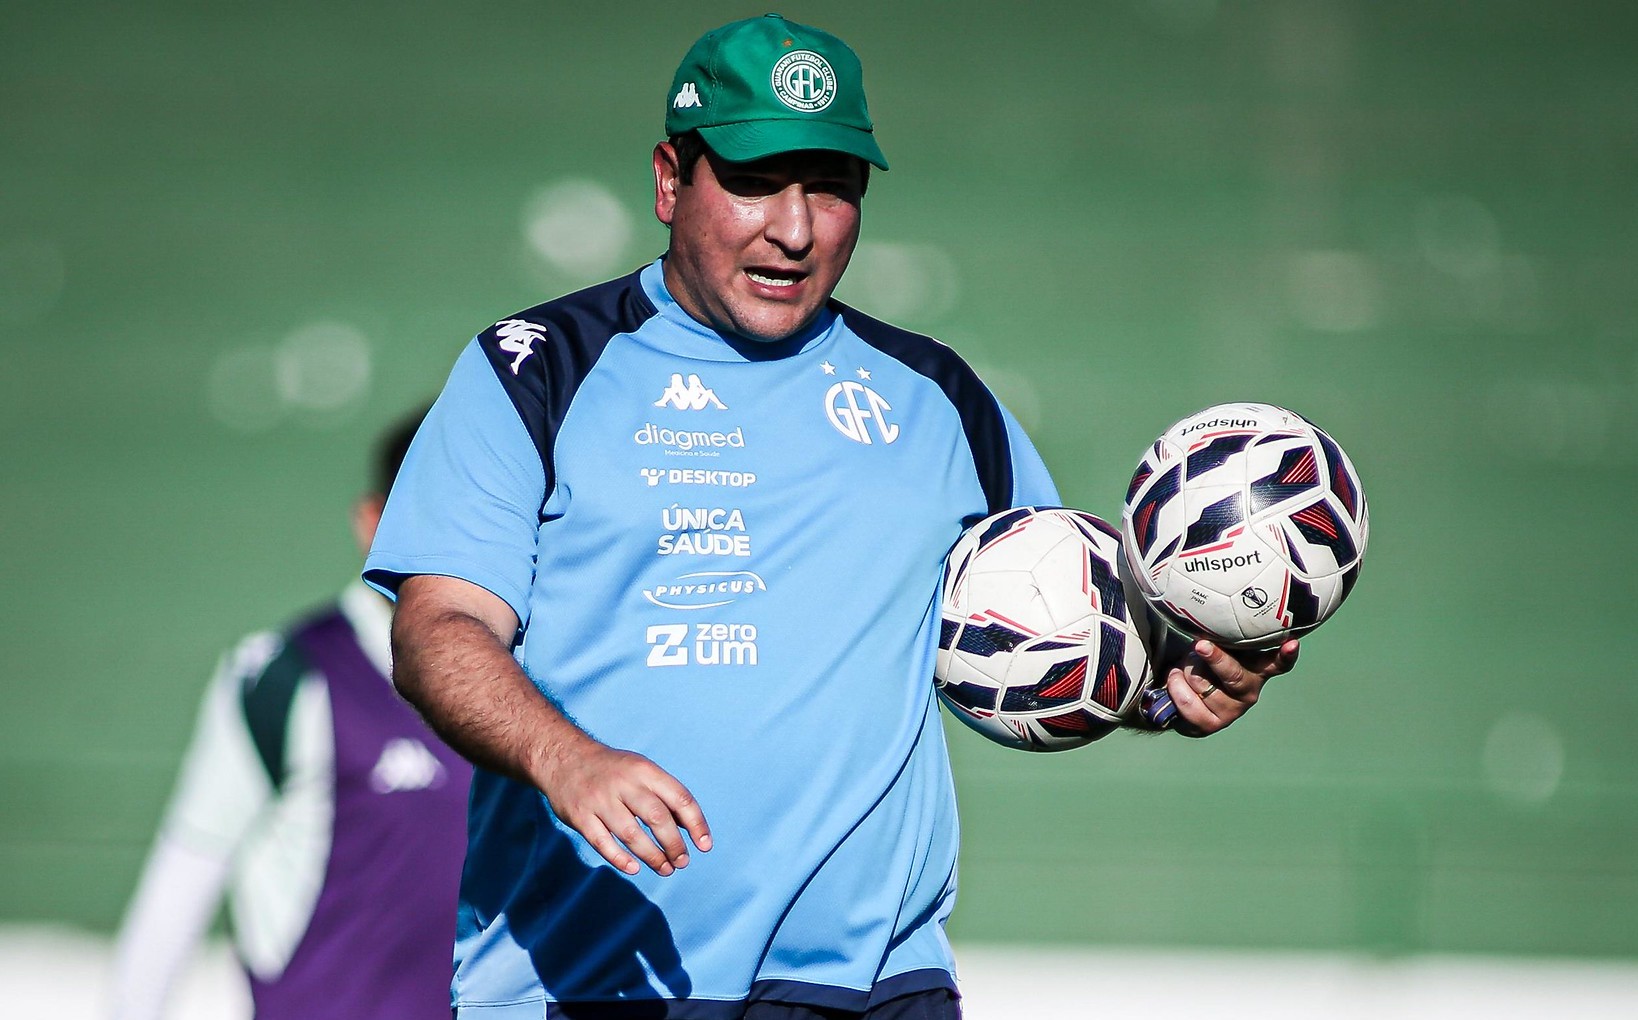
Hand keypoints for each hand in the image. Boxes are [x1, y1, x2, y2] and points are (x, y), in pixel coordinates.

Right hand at [536, 737, 712, 876]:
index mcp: (645, 770)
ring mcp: (600, 800)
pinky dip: (620, 859)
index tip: (705, 846)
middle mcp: (624, 784)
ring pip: (631, 834)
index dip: (696, 824)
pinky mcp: (580, 816)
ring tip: (665, 869)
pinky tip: (634, 868)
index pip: (679, 797)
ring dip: (652, 856)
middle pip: (657, 818)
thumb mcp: (642, 771)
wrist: (564, 758)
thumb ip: (665, 796)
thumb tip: (692, 828)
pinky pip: (602, 842)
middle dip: (674, 845)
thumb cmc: (613, 770)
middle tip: (682, 862)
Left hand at [1165, 638, 1298, 736]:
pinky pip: (1187, 701)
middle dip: (1215, 659)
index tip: (1292, 643)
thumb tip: (1208, 630)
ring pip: (1201, 682)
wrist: (1181, 692)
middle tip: (1201, 645)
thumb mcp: (1215, 645)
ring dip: (1185, 670)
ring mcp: (1232, 710)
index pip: (1278, 663)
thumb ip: (1220, 638)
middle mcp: (1249, 690)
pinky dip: (1175, 685)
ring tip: (1185, 667)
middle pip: (1234, 674)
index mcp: (1256, 667)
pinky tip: (1176, 680)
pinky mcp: (1212, 724)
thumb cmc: (1203, 662)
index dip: (1286, 655)